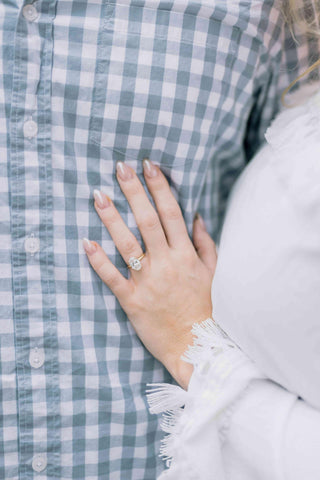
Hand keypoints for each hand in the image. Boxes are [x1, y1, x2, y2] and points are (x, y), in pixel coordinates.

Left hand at [82, 159, 216, 388]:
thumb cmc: (206, 308)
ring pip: (127, 244)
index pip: (171, 214)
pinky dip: (98, 260)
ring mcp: (147, 281)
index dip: (159, 187)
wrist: (197, 346)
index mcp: (186, 255)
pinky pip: (112, 277)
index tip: (148, 166)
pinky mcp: (132, 300)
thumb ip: (205, 244)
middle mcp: (166, 263)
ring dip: (111, 218)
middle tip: (119, 168)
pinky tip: (86, 242)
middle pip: (147, 221)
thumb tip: (196, 217)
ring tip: (98, 194)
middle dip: (134, 192)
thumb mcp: (213, 273)